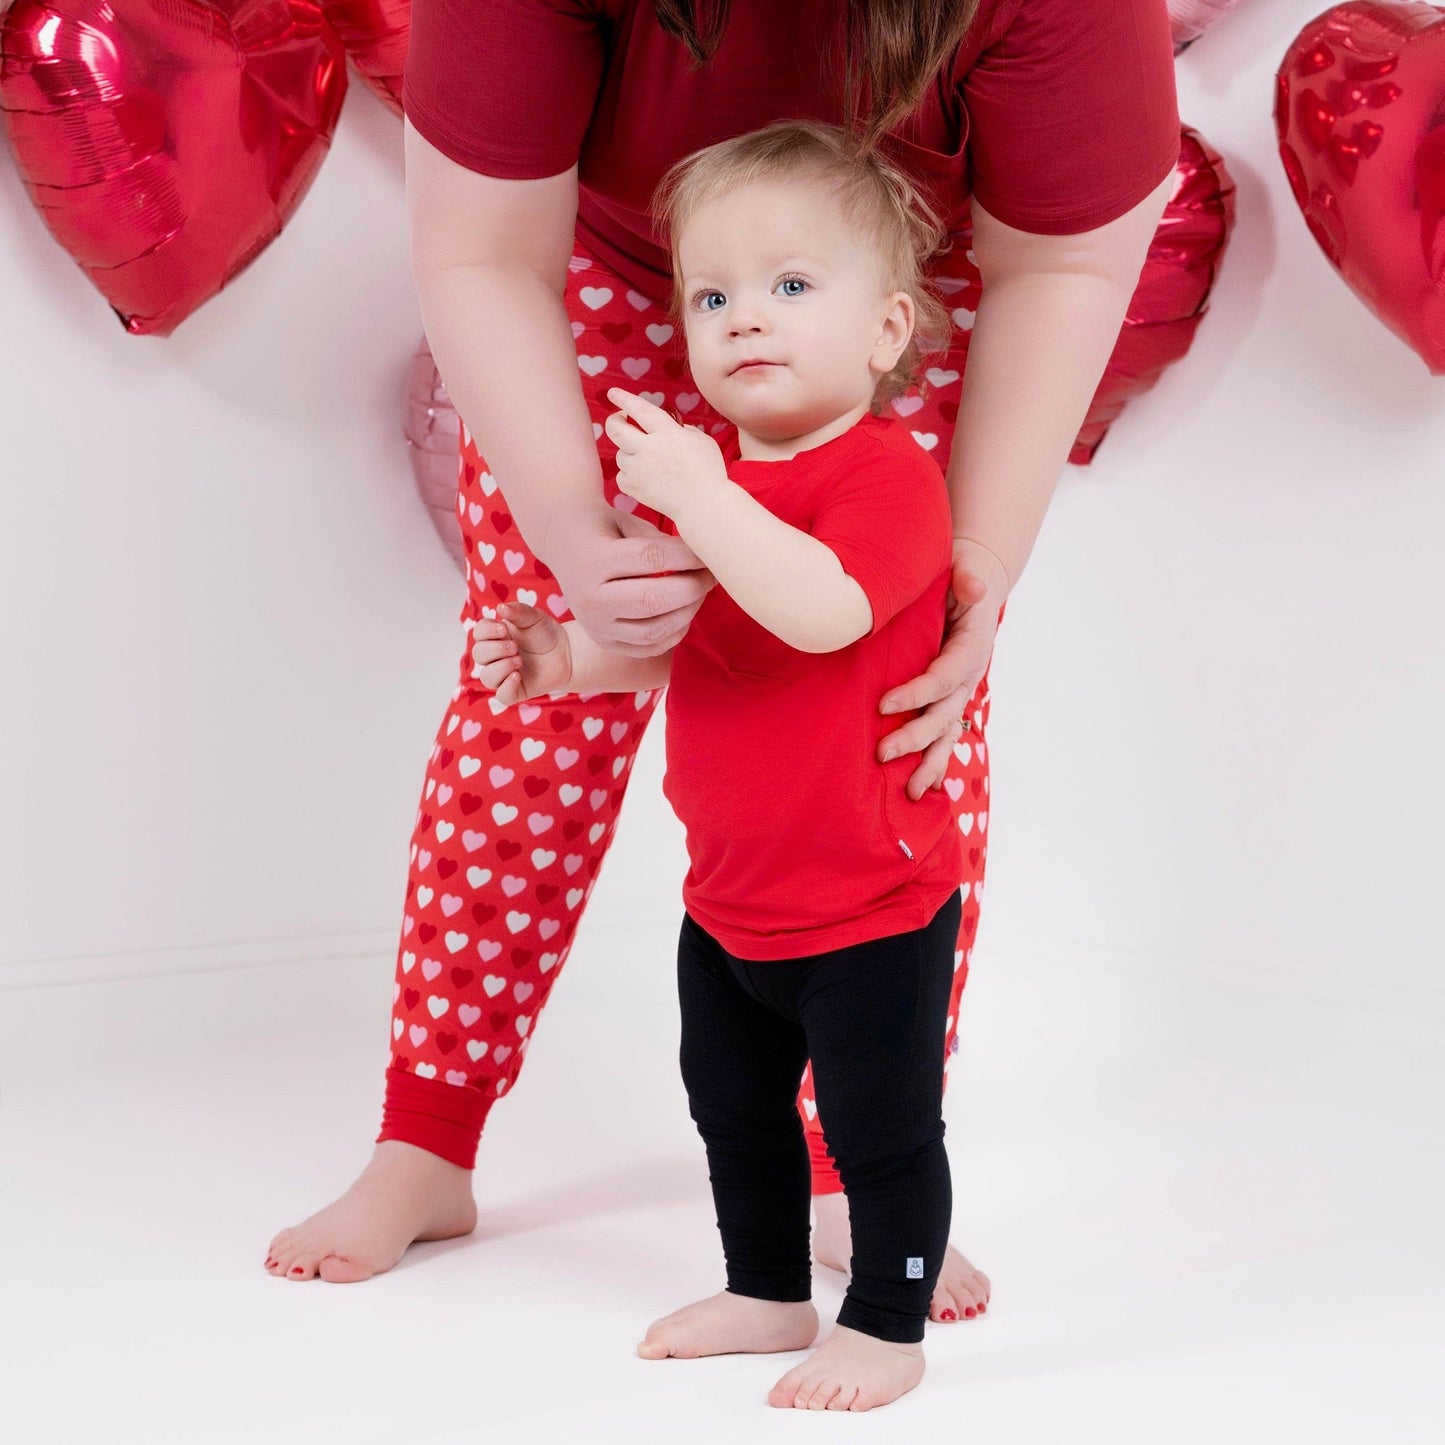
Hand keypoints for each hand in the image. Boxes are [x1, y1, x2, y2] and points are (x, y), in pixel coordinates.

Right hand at [470, 602, 572, 706]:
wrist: (568, 653)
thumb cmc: (547, 634)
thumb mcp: (534, 617)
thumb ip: (517, 611)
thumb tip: (500, 607)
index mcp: (495, 636)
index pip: (478, 633)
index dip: (487, 631)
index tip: (504, 629)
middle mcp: (495, 657)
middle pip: (478, 655)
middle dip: (495, 649)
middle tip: (515, 647)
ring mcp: (504, 675)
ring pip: (487, 677)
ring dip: (501, 667)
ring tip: (519, 660)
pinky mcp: (516, 691)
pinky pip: (502, 696)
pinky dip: (506, 686)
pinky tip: (518, 676)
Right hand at [549, 505, 713, 657]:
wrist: (563, 544)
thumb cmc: (601, 527)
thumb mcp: (624, 520)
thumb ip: (657, 538)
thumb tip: (697, 559)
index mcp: (594, 560)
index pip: (652, 559)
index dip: (688, 556)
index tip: (708, 551)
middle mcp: (591, 598)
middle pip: (654, 600)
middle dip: (693, 588)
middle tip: (711, 575)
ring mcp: (596, 626)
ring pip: (654, 631)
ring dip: (687, 613)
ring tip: (699, 593)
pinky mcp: (605, 642)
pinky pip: (648, 648)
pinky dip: (674, 634)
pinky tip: (683, 613)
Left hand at [603, 386, 730, 517]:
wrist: (704, 506)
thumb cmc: (708, 472)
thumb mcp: (702, 441)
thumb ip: (682, 429)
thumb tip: (671, 426)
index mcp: (668, 434)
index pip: (640, 410)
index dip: (624, 399)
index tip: (613, 393)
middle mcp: (649, 449)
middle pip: (616, 429)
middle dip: (614, 421)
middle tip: (619, 420)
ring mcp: (639, 470)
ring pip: (620, 454)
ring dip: (630, 453)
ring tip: (648, 461)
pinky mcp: (633, 488)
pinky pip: (622, 475)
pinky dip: (630, 474)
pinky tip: (646, 477)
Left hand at [877, 539, 1008, 800]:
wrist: (973, 581)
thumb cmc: (960, 574)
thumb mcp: (964, 569)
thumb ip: (967, 579)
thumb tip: (973, 584)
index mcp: (972, 647)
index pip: (944, 677)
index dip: (917, 693)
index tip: (883, 705)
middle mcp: (970, 675)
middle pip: (944, 713)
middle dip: (914, 736)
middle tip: (881, 753)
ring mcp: (961, 691)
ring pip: (947, 733)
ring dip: (929, 762)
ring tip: (909, 792)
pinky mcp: (951, 698)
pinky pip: (944, 734)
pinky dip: (935, 761)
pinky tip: (922, 787)